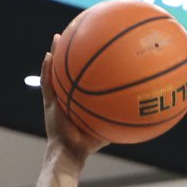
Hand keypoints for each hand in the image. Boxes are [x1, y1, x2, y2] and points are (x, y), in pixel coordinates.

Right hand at [40, 40, 108, 159]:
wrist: (70, 152)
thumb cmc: (88, 145)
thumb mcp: (107, 129)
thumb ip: (119, 119)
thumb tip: (140, 114)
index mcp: (77, 100)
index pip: (81, 79)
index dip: (85, 65)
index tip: (92, 49)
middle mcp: (66, 97)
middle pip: (68, 70)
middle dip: (70, 52)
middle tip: (75, 34)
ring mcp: (56, 99)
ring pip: (54, 72)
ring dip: (56, 54)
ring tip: (58, 37)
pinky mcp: (48, 104)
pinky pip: (47, 83)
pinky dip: (46, 70)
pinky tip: (48, 56)